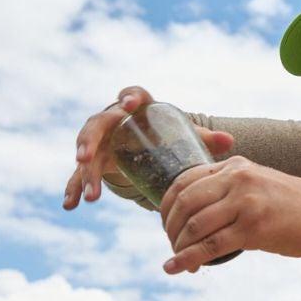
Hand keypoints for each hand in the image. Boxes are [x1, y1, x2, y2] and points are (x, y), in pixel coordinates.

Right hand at [63, 86, 233, 209]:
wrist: (141, 136)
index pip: (131, 95)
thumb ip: (204, 137)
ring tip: (90, 196)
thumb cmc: (163, 132)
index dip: (129, 96)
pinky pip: (79, 175)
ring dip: (86, 174)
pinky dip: (74, 189)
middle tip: (86, 158)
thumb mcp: (182, 133)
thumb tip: (230, 142)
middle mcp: (112, 120)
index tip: (129, 104)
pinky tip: (70, 205)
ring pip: (87, 154)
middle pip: (96, 126)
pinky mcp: (92, 161)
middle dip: (88, 141)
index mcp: (136, 107)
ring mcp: (99, 142)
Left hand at [158, 156, 300, 271]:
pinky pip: (210, 247)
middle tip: (171, 244)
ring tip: (176, 259)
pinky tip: (178, 269)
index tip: (165, 223)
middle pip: (185, 203)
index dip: (167, 205)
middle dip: (170, 228)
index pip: (185, 181)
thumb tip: (196, 212)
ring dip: (178, 246)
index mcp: (235, 166)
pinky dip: (187, 260)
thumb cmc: (294, 206)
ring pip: (194, 226)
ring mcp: (245, 203)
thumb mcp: (259, 183)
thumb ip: (230, 189)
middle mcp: (237, 179)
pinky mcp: (253, 228)